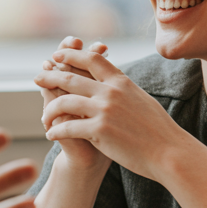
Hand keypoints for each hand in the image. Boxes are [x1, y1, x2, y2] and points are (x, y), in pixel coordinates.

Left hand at [36, 47, 190, 183]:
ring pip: (64, 101)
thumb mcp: (141, 100)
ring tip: (43, 117)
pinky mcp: (99, 130)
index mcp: (121, 82)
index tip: (57, 56)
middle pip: (70, 77)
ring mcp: (104, 110)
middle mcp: (111, 91)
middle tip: (37, 77)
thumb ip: (123, 89)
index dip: (71, 55)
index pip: (91, 58)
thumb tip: (114, 80)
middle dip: (50, 75)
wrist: (169, 152)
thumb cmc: (158, 131)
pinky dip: (55, 131)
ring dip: (49, 109)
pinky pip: (67, 127)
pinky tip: (51, 135)